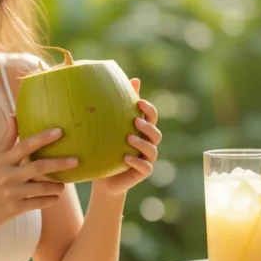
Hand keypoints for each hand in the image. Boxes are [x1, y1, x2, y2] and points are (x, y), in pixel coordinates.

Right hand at [0, 114, 73, 237]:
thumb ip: (6, 138)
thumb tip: (14, 115)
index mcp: (1, 160)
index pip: (25, 145)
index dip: (43, 137)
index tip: (60, 131)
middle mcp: (6, 175)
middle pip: (38, 167)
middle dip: (59, 163)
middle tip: (76, 160)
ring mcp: (10, 193)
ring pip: (41, 187)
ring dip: (56, 185)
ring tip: (64, 184)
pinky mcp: (13, 210)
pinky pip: (38, 203)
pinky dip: (50, 200)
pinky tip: (55, 197)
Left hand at [93, 78, 161, 196]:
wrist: (105, 178)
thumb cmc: (107, 149)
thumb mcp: (109, 128)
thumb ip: (117, 108)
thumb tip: (125, 82)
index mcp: (143, 131)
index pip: (152, 117)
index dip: (149, 109)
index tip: (139, 102)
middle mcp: (148, 143)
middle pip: (156, 133)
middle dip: (148, 126)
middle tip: (135, 121)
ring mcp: (147, 158)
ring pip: (152, 150)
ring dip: (142, 143)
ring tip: (129, 138)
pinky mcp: (143, 172)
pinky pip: (145, 167)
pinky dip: (137, 162)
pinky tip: (126, 158)